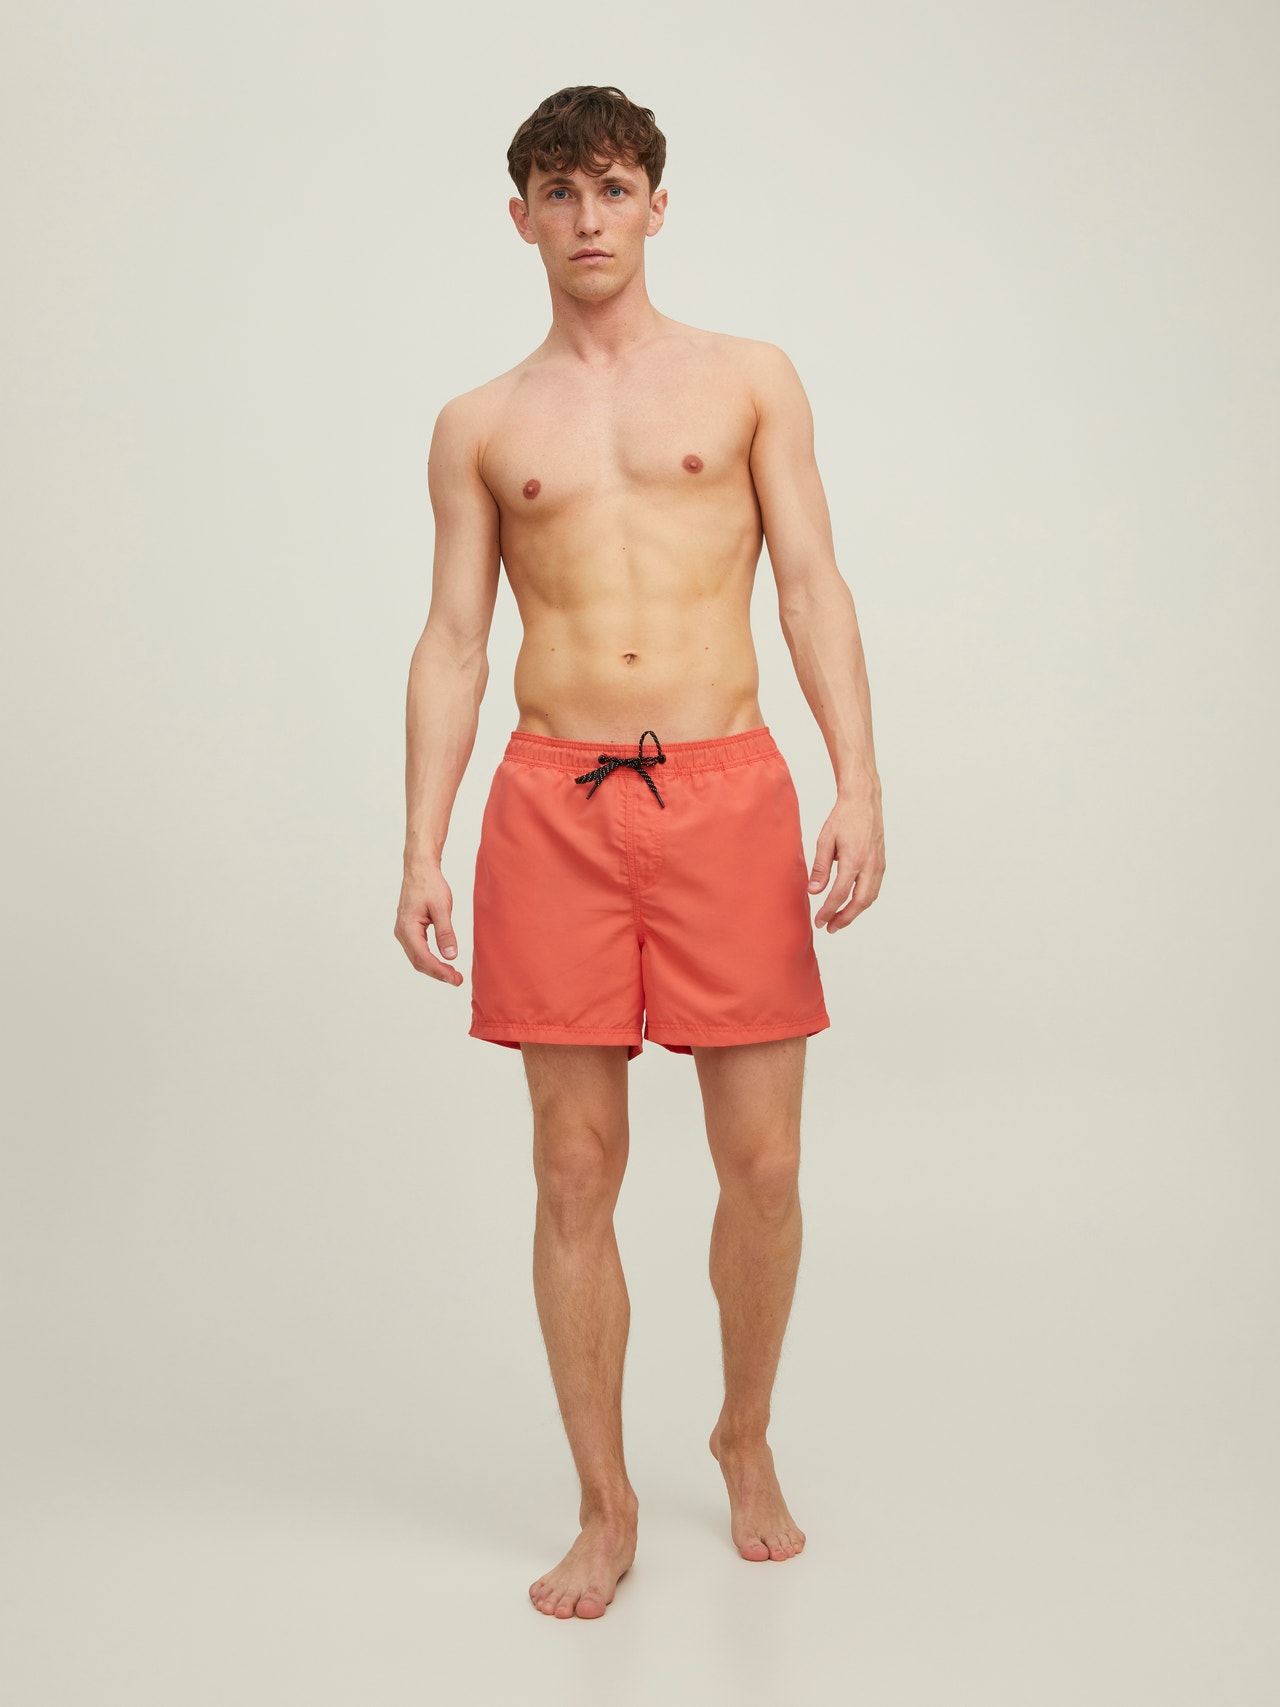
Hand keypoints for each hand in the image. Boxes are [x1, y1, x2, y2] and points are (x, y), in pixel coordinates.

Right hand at [395, 866, 463, 985]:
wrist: (420, 869)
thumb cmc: (430, 885)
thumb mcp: (442, 908)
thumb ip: (446, 933)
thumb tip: (451, 956)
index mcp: (408, 928)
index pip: (423, 957)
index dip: (439, 971)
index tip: (455, 979)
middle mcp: (401, 932)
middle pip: (418, 962)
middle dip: (437, 973)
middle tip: (457, 980)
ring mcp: (403, 931)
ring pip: (417, 958)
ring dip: (433, 968)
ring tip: (452, 974)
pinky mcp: (408, 929)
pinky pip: (417, 950)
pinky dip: (429, 959)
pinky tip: (442, 962)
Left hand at [808, 793, 885, 930]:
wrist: (864, 801)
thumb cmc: (843, 818)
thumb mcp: (825, 841)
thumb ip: (820, 868)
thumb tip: (814, 891)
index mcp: (854, 859)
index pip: (840, 894)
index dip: (829, 911)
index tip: (819, 921)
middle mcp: (870, 865)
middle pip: (860, 902)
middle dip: (845, 918)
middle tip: (829, 928)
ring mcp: (879, 865)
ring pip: (870, 898)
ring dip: (855, 912)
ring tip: (839, 920)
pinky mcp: (881, 863)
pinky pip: (874, 888)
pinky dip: (863, 901)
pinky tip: (851, 904)